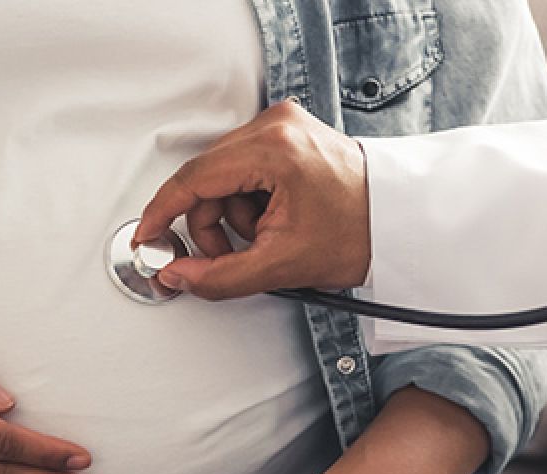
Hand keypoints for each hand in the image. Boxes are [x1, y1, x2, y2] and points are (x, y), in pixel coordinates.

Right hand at [133, 100, 370, 300]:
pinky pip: (243, 169)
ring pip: (222, 176)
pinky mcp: (288, 133)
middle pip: (206, 177)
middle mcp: (276, 125)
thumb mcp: (282, 265)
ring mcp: (283, 124)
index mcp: (274, 149)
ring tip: (267, 236)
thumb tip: (177, 276)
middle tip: (233, 255)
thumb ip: (219, 276)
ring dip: (233, 215)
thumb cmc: (360, 234)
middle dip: (212, 224)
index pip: (194, 179)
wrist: (400, 222)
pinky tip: (274, 218)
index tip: (147, 237)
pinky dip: (248, 200)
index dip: (162, 214)